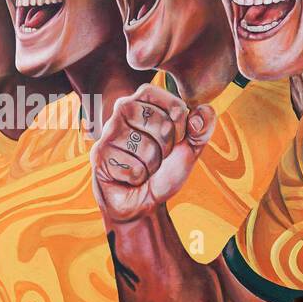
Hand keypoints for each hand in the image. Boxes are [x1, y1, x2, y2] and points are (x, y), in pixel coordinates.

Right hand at [91, 83, 215, 223]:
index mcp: (145, 100)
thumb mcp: (190, 148)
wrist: (143, 201)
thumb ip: (203, 127)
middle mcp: (123, 109)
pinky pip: (133, 168)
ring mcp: (109, 131)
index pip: (174, 105)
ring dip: (151, 166)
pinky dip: (137, 178)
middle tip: (155, 156)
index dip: (181, 128)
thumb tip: (199, 115)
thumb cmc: (163, 170)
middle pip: (162, 126)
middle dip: (166, 149)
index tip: (174, 139)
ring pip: (146, 149)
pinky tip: (129, 177)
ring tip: (142, 167)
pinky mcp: (100, 154)